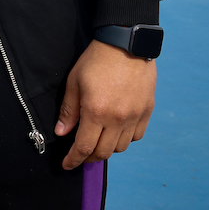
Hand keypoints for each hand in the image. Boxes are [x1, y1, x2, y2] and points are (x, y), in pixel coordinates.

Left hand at [54, 38, 156, 169]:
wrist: (126, 44)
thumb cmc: (96, 60)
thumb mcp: (74, 82)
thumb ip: (69, 111)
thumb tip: (61, 132)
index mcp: (96, 112)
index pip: (84, 147)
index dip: (74, 160)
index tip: (67, 165)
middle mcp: (118, 118)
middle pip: (104, 152)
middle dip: (89, 157)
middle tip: (80, 154)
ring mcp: (135, 116)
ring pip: (121, 147)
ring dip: (107, 148)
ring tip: (97, 141)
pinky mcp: (147, 111)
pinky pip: (136, 136)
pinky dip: (125, 139)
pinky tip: (116, 132)